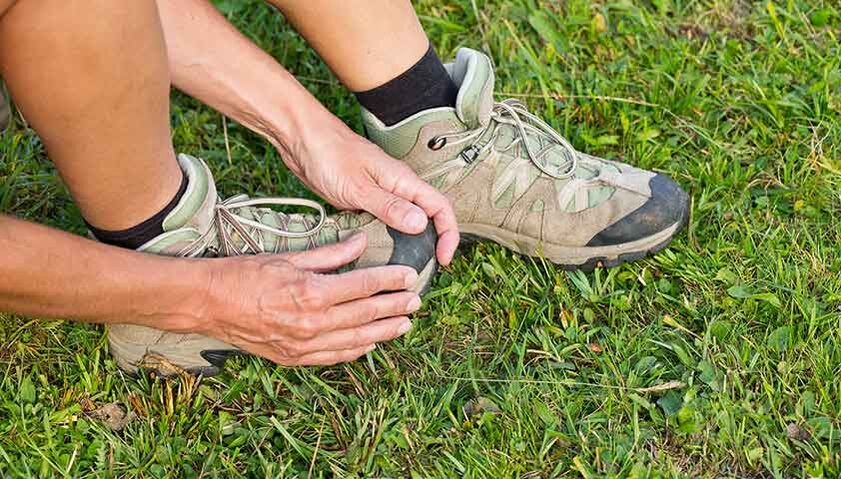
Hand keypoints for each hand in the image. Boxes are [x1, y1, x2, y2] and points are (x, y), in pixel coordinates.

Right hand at [196, 234, 420, 365]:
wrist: (207, 304)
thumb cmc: (244, 275)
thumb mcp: (289, 256)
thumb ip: (329, 253)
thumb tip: (360, 242)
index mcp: (312, 293)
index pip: (363, 286)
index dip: (390, 280)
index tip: (408, 276)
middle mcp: (312, 323)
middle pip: (366, 314)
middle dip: (394, 306)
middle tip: (416, 300)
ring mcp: (304, 345)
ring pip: (356, 339)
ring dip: (384, 331)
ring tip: (405, 323)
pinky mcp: (294, 358)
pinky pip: (335, 356)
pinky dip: (357, 350)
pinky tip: (371, 343)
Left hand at [282, 112, 458, 265]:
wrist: (301, 139)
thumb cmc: (329, 153)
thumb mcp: (359, 187)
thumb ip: (390, 207)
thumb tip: (421, 224)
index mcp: (403, 180)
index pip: (440, 207)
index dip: (449, 233)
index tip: (444, 258)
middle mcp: (396, 187)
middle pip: (427, 217)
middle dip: (432, 243)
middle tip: (423, 268)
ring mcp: (380, 193)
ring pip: (404, 221)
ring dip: (407, 243)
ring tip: (400, 267)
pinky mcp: (363, 199)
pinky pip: (381, 222)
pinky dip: (382, 238)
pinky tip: (373, 252)